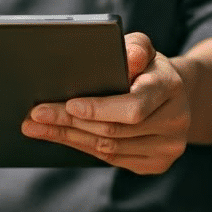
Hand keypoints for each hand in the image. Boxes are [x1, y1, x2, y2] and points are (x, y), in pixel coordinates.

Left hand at [20, 32, 188, 174]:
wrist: (174, 96)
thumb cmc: (147, 68)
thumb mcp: (143, 48)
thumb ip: (135, 46)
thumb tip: (127, 57)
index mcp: (171, 88)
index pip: (132, 107)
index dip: (98, 109)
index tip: (68, 106)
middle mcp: (176, 121)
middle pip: (114, 131)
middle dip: (70, 123)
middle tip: (36, 116)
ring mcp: (167, 148)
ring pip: (110, 150)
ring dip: (69, 138)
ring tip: (38, 127)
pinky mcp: (156, 164)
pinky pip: (113, 160)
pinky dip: (83, 147)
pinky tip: (61, 136)